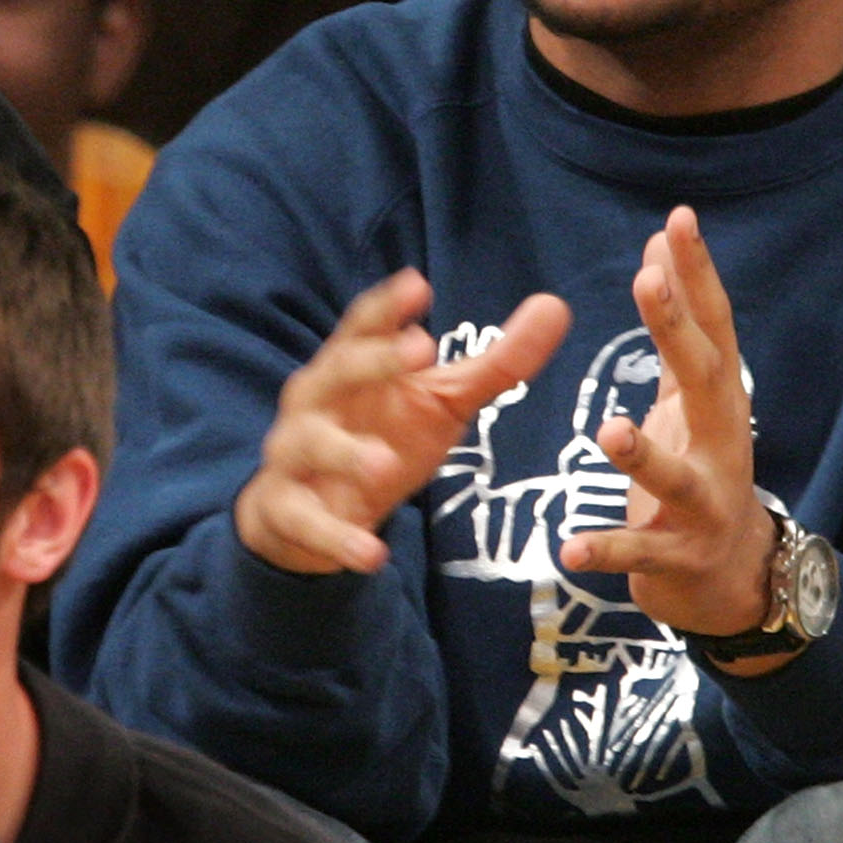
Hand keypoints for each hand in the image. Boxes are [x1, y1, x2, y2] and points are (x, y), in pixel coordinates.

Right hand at [235, 269, 569, 574]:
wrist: (307, 512)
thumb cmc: (379, 437)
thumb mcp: (442, 401)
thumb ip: (496, 362)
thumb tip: (555, 305)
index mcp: (350, 366)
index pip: (363, 326)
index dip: (388, 307)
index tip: (418, 285)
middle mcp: (315, 400)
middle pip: (338, 371)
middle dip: (374, 360)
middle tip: (421, 350)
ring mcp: (294, 454)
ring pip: (312, 444)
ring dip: (346, 453)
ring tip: (384, 465)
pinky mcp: (288, 509)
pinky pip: (308, 521)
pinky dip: (338, 538)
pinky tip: (372, 556)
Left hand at [562, 209, 784, 659]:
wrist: (735, 577)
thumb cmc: (704, 469)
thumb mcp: (690, 395)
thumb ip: (678, 325)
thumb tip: (660, 242)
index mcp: (717, 400)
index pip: (713, 326)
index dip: (697, 274)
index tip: (678, 221)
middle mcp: (722, 444)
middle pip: (705, 379)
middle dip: (676, 330)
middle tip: (646, 279)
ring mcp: (704, 505)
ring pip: (675, 477)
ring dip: (642, 454)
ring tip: (608, 430)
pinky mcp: (679, 557)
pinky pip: (640, 553)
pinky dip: (607, 551)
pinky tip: (569, 548)